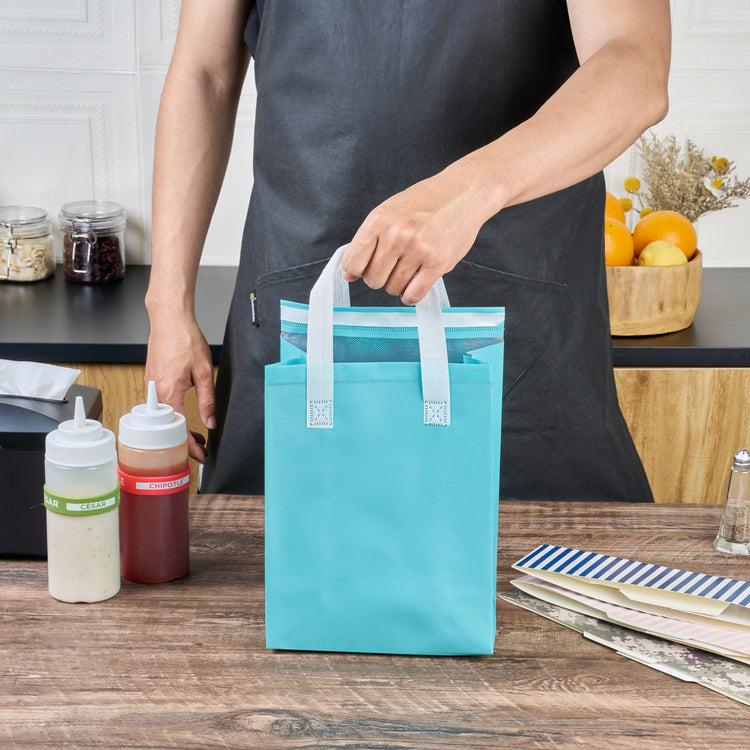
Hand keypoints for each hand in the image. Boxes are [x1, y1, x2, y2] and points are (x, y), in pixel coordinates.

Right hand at [145, 312, 215, 461]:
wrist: (169, 319)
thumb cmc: (185, 339)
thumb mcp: (204, 372)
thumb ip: (207, 401)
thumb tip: (210, 422)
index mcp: (169, 393)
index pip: (179, 431)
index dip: (191, 447)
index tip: (201, 456)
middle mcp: (155, 393)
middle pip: (168, 428)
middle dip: (185, 441)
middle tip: (203, 446)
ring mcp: (151, 386)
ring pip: (163, 417)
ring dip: (178, 427)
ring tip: (196, 433)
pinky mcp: (151, 380)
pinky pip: (160, 405)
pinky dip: (171, 414)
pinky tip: (183, 414)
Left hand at [341, 168, 484, 303]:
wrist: (463, 192)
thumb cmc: (426, 201)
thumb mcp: (389, 213)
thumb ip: (367, 242)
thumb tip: (348, 273)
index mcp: (378, 220)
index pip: (352, 263)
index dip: (359, 270)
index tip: (367, 267)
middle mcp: (396, 235)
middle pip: (372, 280)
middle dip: (381, 277)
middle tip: (395, 264)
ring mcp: (418, 249)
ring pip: (393, 289)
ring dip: (399, 284)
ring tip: (410, 267)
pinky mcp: (438, 262)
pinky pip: (414, 294)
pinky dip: (412, 295)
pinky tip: (416, 282)